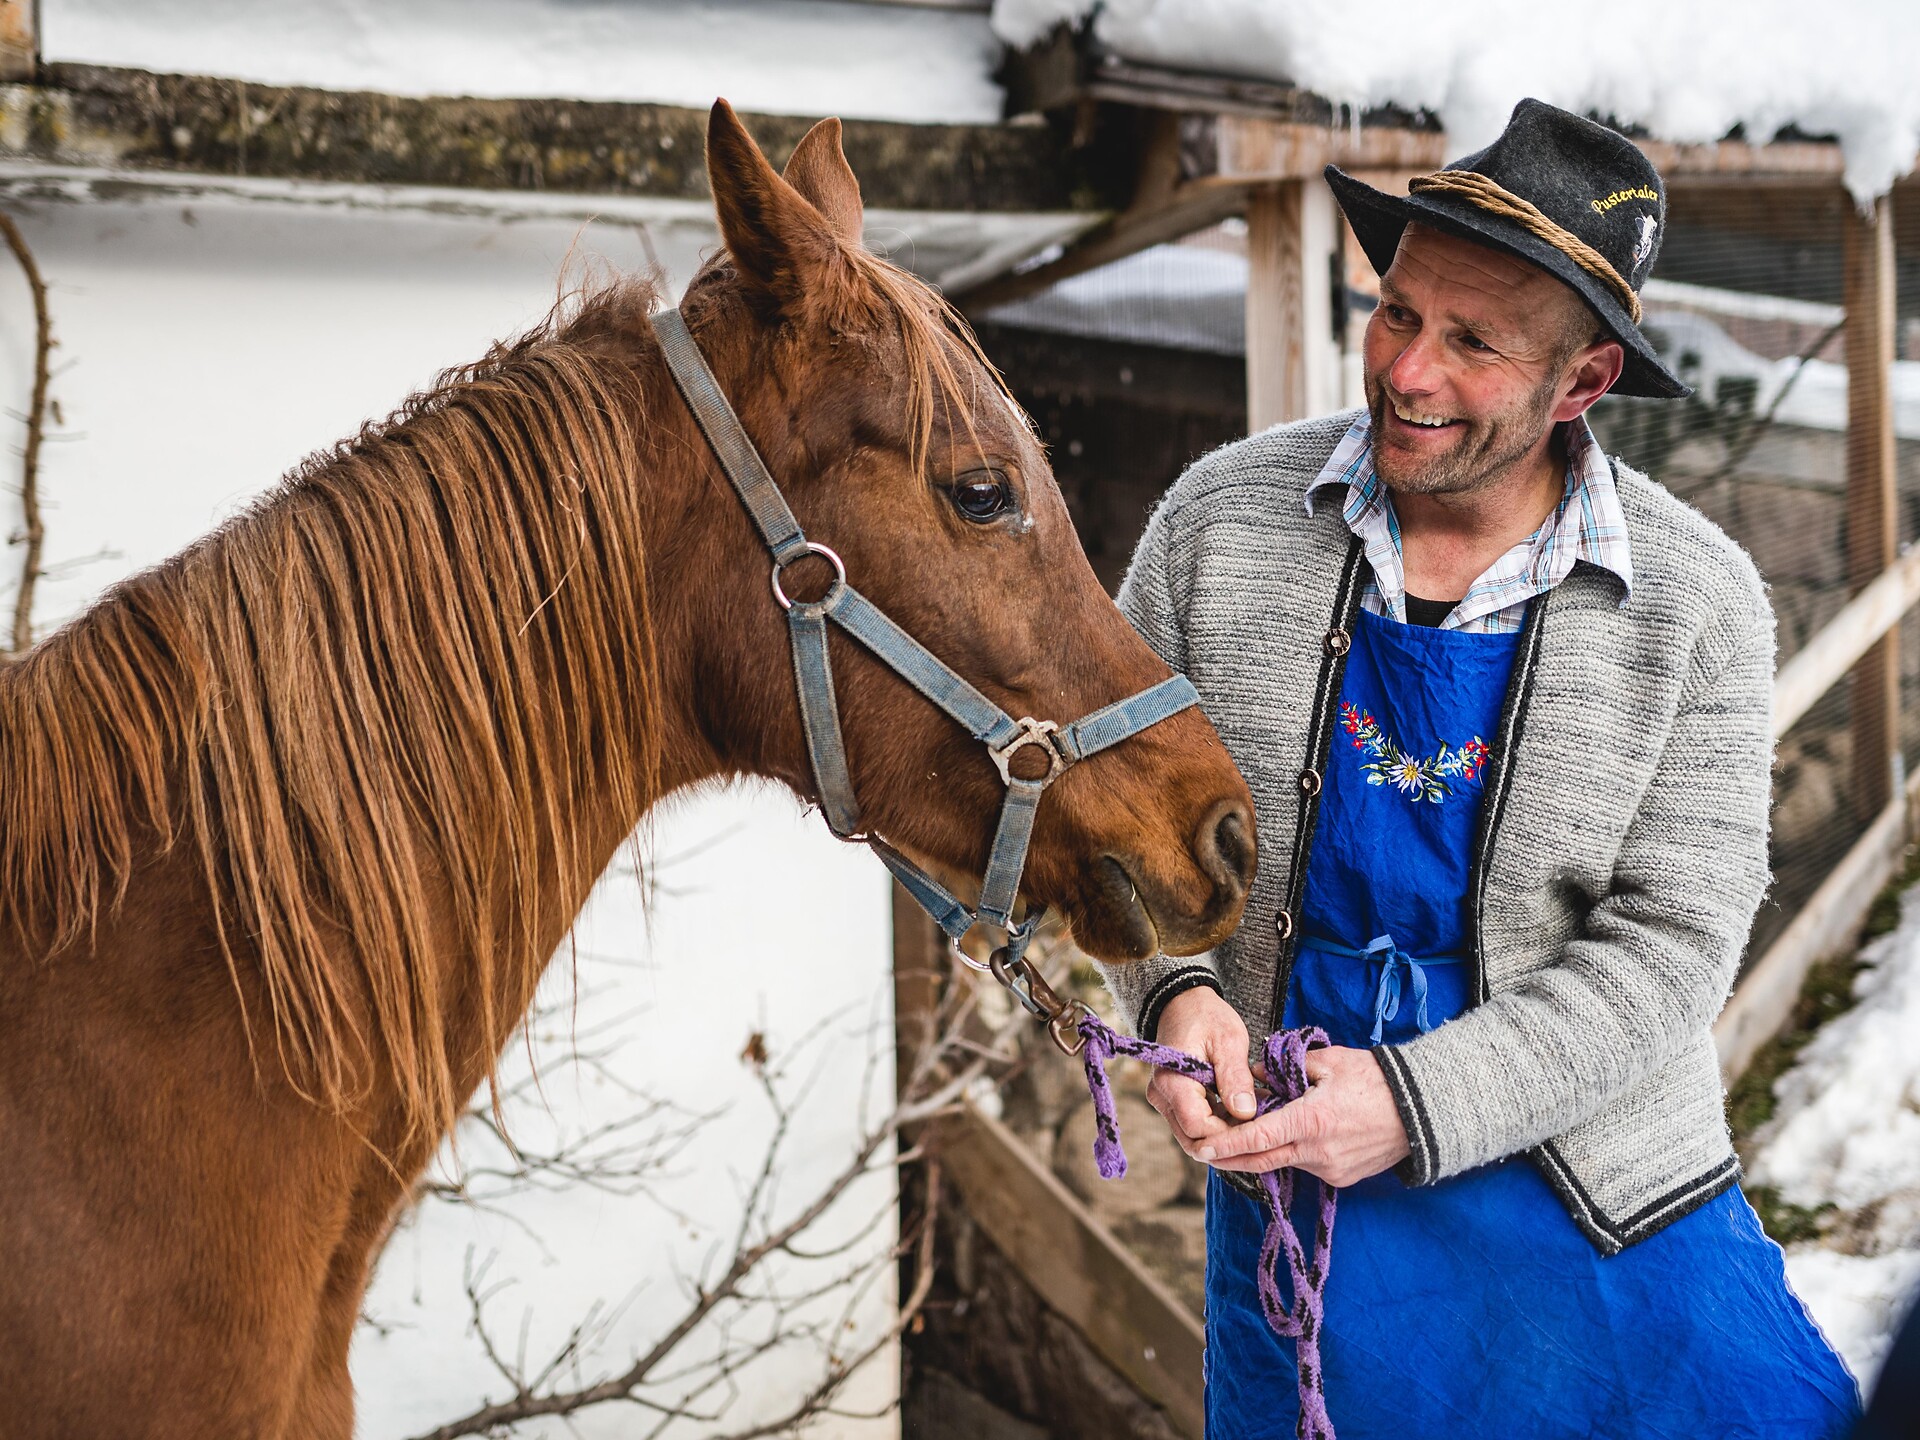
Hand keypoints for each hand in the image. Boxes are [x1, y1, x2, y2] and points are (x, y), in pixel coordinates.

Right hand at [1144, 987, 1259, 1155]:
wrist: (1184, 1004)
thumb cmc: (1207, 1017)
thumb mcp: (1229, 1040)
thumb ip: (1235, 1077)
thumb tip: (1246, 1113)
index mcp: (1172, 1081)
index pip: (1198, 1127)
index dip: (1229, 1133)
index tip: (1258, 1124)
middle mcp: (1161, 1096)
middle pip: (1193, 1139)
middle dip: (1227, 1139)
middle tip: (1259, 1126)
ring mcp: (1164, 1101)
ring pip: (1193, 1137)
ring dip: (1223, 1134)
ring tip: (1252, 1116)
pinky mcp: (1172, 1102)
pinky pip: (1193, 1125)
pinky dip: (1217, 1125)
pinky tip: (1239, 1112)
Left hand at [1201, 1045, 1409, 1187]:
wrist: (1424, 1110)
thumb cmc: (1377, 1079)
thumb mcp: (1328, 1062)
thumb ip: (1286, 1068)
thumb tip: (1257, 1074)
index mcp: (1310, 1122)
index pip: (1256, 1139)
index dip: (1226, 1145)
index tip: (1201, 1147)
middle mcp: (1317, 1153)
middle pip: (1261, 1160)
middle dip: (1231, 1157)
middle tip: (1205, 1149)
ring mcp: (1330, 1170)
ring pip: (1285, 1160)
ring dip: (1266, 1147)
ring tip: (1256, 1124)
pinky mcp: (1342, 1177)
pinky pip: (1307, 1164)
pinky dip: (1293, 1150)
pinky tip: (1296, 1131)